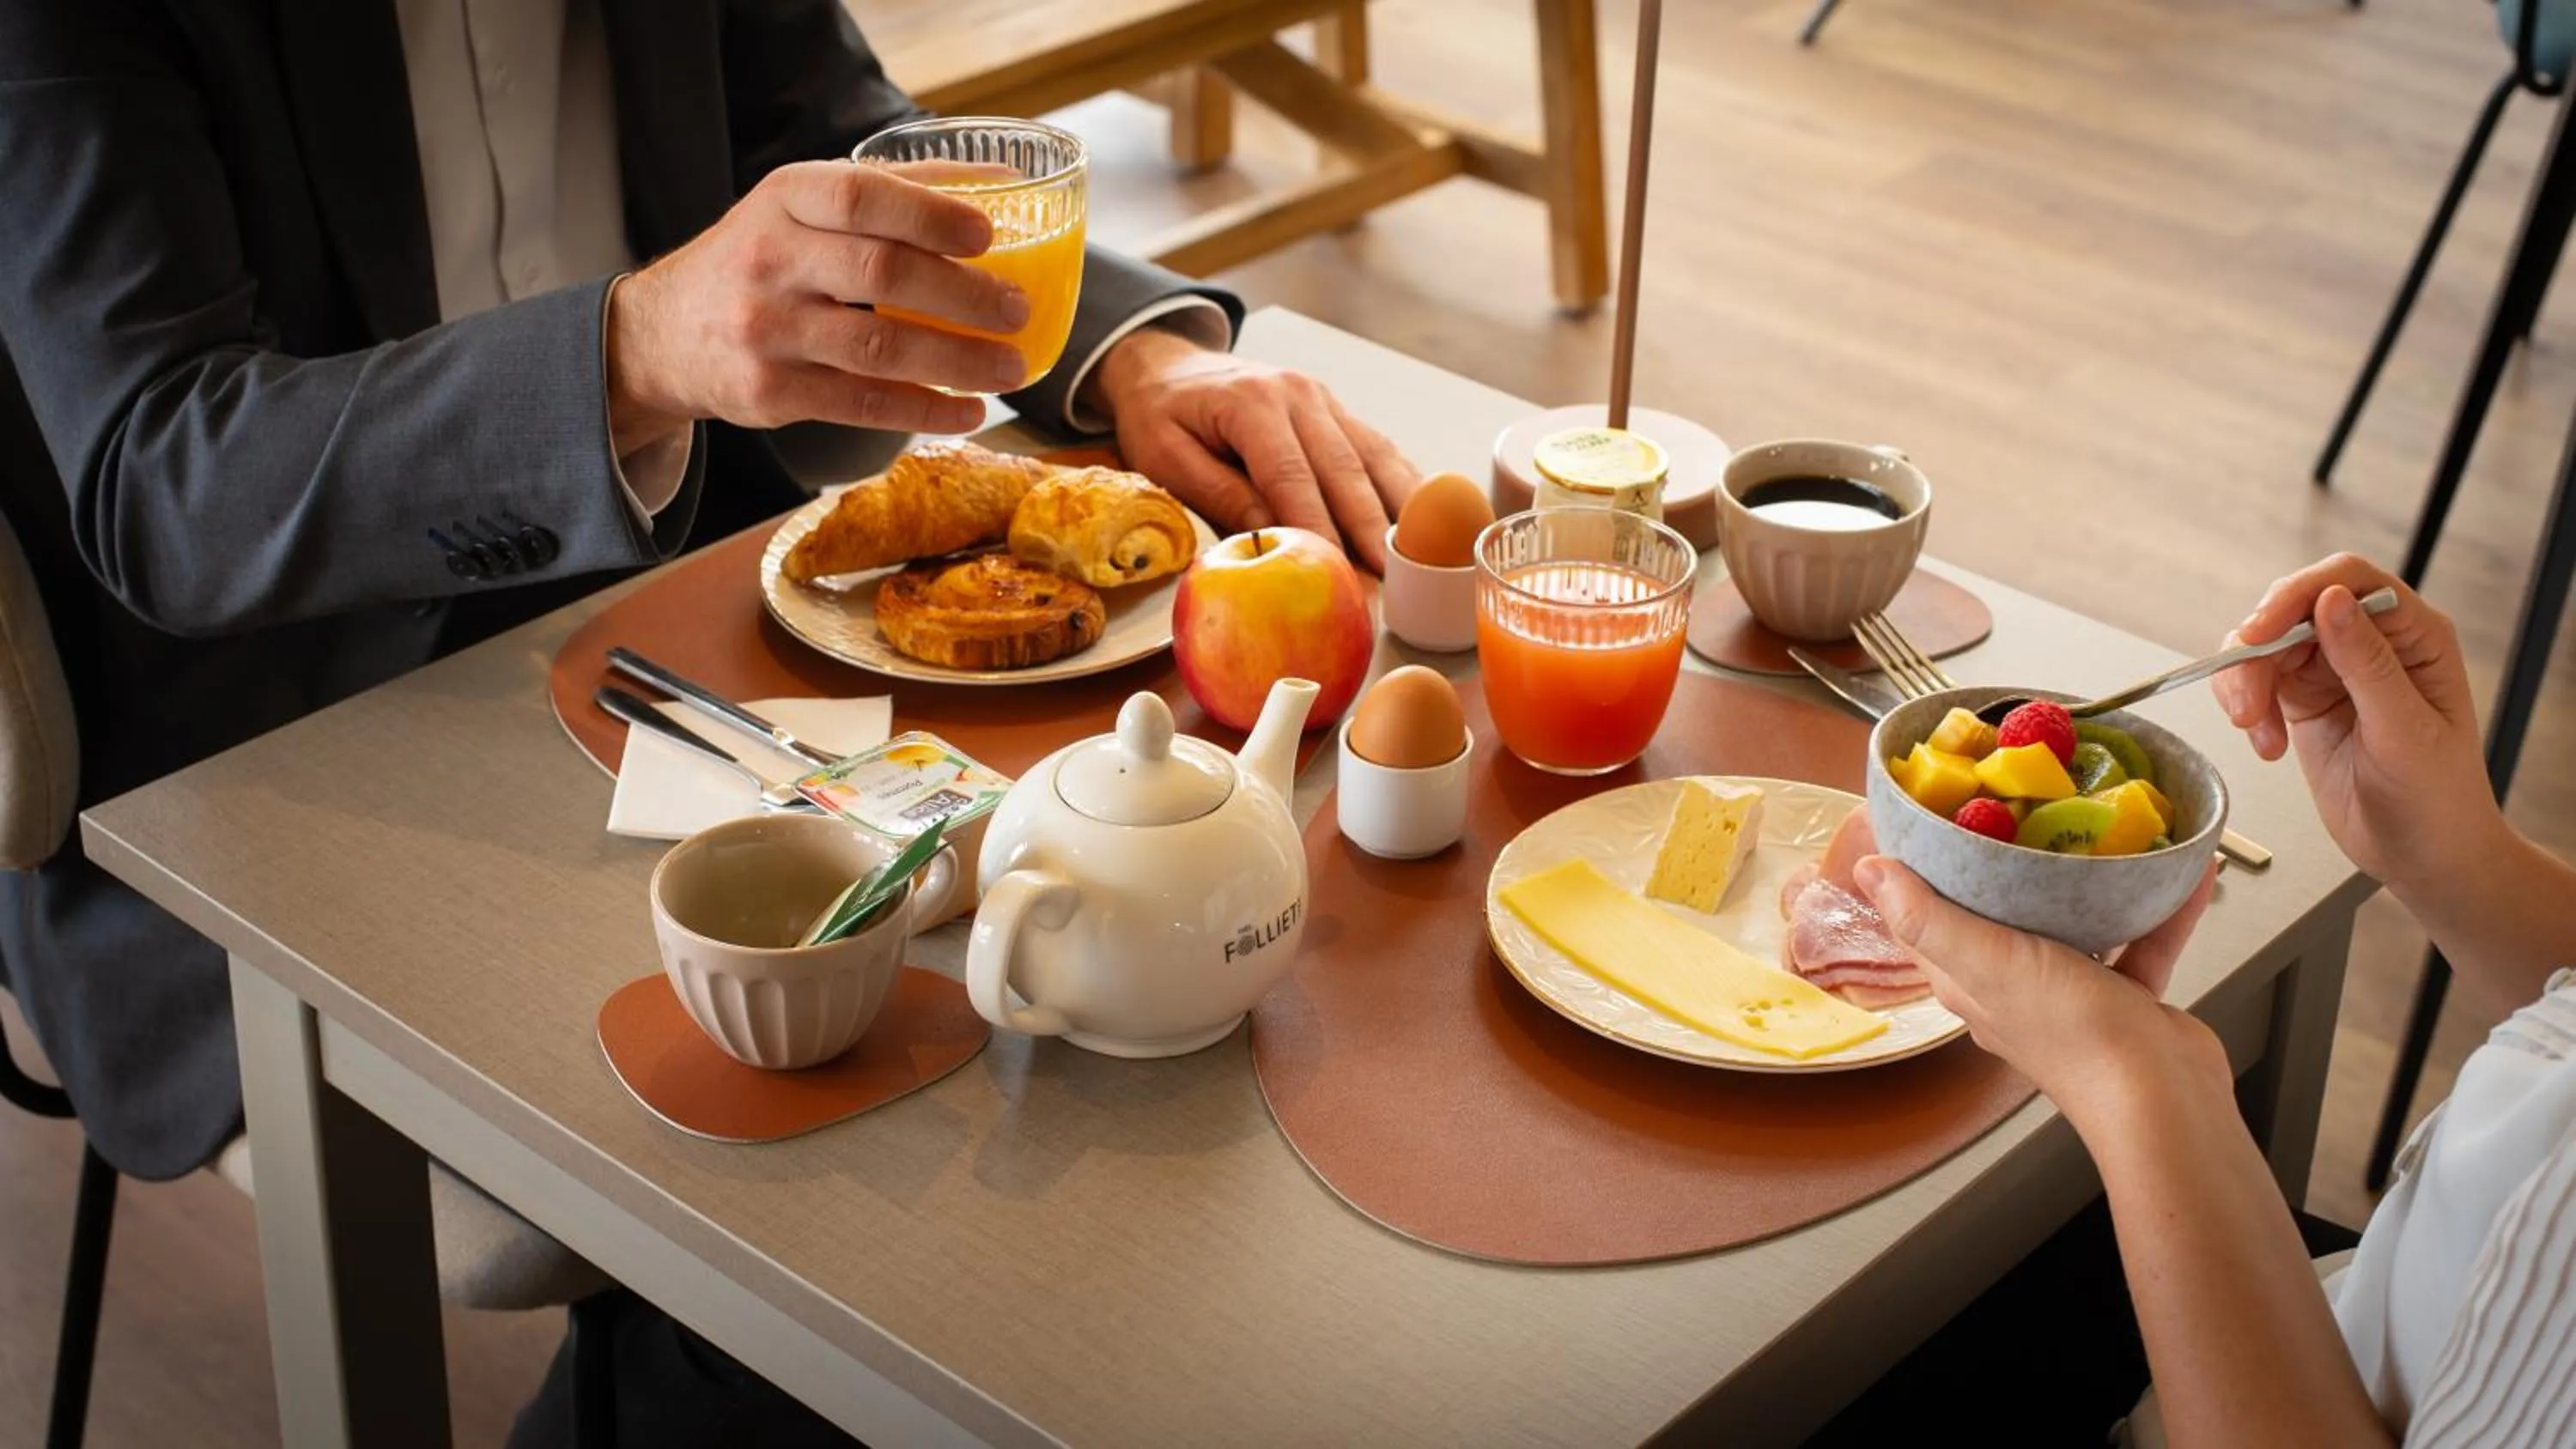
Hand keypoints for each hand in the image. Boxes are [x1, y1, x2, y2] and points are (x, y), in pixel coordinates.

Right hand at [605, 160, 1030, 449]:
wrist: (662, 334)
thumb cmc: (761, 260)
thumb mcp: (799, 207)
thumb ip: (887, 192)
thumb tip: (996, 182)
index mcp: (784, 198)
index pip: (860, 195)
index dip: (929, 213)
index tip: (989, 232)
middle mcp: (769, 259)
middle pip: (882, 274)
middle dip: (964, 295)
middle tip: (1018, 310)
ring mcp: (766, 330)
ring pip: (879, 349)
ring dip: (959, 361)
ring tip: (1011, 367)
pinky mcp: (769, 392)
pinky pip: (863, 405)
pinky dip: (926, 410)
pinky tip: (969, 412)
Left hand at [1095, 327, 1420, 571]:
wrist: (1168, 367)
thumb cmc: (1160, 416)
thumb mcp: (1167, 458)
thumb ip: (1220, 494)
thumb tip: (1273, 537)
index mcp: (1252, 403)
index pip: (1292, 475)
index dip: (1318, 527)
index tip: (1335, 572)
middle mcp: (1298, 395)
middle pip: (1344, 469)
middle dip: (1369, 530)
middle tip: (1388, 580)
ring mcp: (1324, 400)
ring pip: (1373, 458)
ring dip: (1399, 509)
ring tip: (1421, 556)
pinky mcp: (1337, 413)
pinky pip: (1378, 450)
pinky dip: (1402, 486)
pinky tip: (1421, 522)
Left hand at [1852, 833, 2224, 1122]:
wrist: (2163, 1098)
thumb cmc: (2070, 1033)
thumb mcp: (1985, 962)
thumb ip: (1927, 918)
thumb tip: (1868, 871)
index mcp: (1967, 980)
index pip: (1923, 920)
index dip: (1916, 869)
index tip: (1927, 814)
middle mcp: (2013, 988)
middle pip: (1998, 914)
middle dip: (2006, 862)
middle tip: (2022, 805)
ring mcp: (2071, 994)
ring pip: (2073, 923)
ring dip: (2088, 881)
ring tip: (2103, 828)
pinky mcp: (2127, 1000)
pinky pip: (2140, 941)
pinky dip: (2158, 908)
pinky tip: (2184, 871)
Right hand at [2209, 553, 2497, 896]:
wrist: (2423, 856)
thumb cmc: (2437, 799)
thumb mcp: (2405, 732)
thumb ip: (2367, 664)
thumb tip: (2331, 601)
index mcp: (2414, 636)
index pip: (2349, 582)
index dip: (2298, 594)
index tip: (2260, 631)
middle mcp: (2371, 643)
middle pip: (2294, 609)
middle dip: (2259, 648)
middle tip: (2247, 702)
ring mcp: (2333, 671)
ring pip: (2265, 644)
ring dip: (2245, 682)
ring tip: (2254, 729)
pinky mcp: (2303, 701)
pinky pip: (2256, 681)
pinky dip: (2247, 708)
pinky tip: (2266, 745)